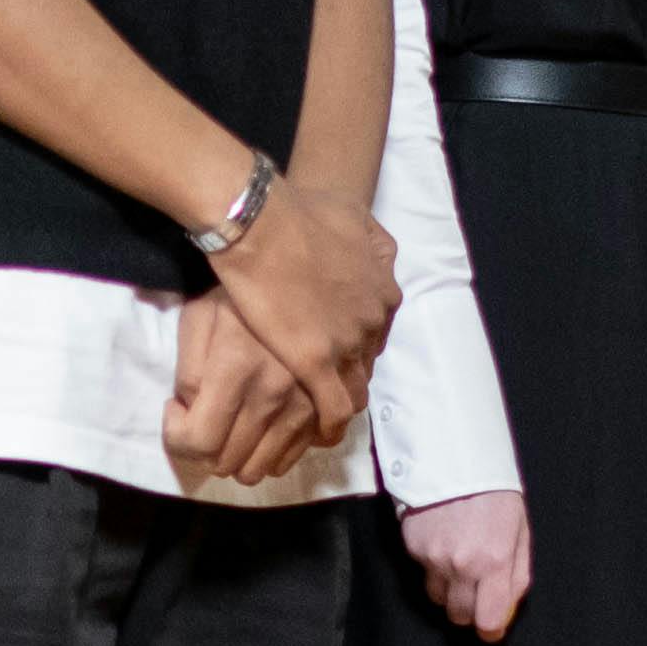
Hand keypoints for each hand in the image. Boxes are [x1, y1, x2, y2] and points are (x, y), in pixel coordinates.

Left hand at [166, 295, 328, 487]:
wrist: (298, 275)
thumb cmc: (238, 293)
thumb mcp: (199, 317)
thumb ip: (188, 371)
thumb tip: (191, 412)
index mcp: (238, 368)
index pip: (199, 441)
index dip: (176, 436)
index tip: (176, 410)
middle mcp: (275, 394)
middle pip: (228, 462)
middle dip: (204, 448)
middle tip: (201, 416)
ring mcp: (305, 406)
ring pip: (260, 468)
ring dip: (236, 455)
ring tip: (230, 422)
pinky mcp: (324, 410)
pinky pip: (291, 458)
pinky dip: (268, 453)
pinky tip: (260, 423)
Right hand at [209, 170, 395, 431]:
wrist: (262, 221)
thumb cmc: (298, 212)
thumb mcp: (356, 219)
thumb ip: (374, 244)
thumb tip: (384, 257)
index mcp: (382, 291)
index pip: (377, 335)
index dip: (355, 347)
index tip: (336, 353)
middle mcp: (372, 321)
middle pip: (367, 364)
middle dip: (347, 376)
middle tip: (322, 385)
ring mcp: (346, 344)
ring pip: (355, 391)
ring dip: (339, 404)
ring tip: (317, 416)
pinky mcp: (315, 363)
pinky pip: (333, 409)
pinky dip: (327, 425)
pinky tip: (315, 433)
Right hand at [400, 489, 533, 640]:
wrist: (453, 457)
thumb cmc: (494, 493)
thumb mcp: (520, 531)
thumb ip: (517, 574)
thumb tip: (508, 607)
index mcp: (494, 561)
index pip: (488, 619)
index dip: (490, 630)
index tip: (491, 628)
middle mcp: (462, 565)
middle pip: (459, 616)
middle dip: (469, 611)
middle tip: (475, 594)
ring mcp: (434, 558)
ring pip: (438, 598)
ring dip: (449, 591)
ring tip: (459, 564)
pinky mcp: (413, 549)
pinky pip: (424, 573)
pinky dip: (433, 567)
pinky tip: (444, 543)